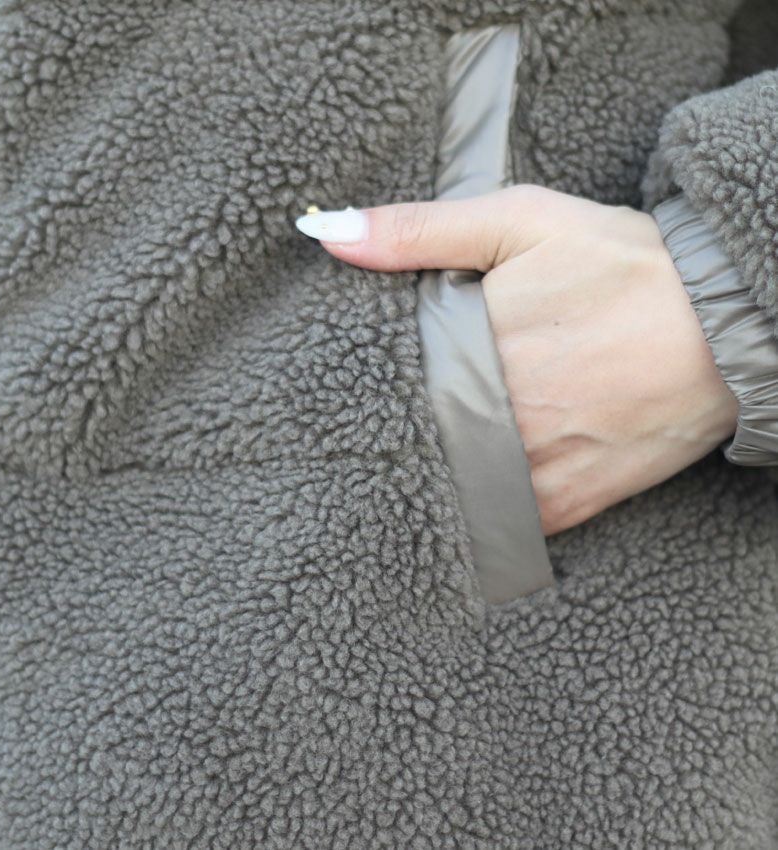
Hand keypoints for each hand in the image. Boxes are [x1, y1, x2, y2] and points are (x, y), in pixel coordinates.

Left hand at [299, 186, 738, 534]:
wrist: (725, 323)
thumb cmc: (623, 265)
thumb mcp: (521, 220)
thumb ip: (419, 231)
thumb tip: (328, 235)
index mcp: (474, 349)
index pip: (383, 384)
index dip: (361, 385)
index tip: (344, 382)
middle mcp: (501, 419)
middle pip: (413, 440)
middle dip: (391, 429)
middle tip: (368, 422)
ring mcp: (536, 470)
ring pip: (451, 486)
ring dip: (430, 470)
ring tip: (414, 450)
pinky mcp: (570, 503)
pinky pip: (501, 519)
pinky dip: (479, 505)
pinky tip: (469, 478)